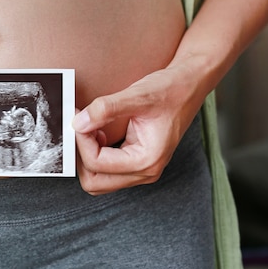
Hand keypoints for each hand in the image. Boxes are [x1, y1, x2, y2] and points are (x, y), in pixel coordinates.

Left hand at [72, 65, 201, 194]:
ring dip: (87, 156)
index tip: (79, 117)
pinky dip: (95, 155)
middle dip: (81, 155)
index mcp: (147, 160)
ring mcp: (141, 169)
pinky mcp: (136, 161)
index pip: (97, 163)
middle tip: (81, 127)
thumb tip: (78, 123)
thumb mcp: (136, 96)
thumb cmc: (170, 91)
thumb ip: (105, 109)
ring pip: (99, 179)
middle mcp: (146, 171)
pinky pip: (106, 170)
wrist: (188, 86)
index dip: (81, 140)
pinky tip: (97, 133)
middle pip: (95, 182)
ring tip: (90, 129)